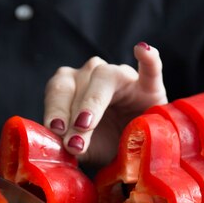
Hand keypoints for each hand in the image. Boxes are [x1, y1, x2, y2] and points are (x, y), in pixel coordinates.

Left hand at [43, 42, 166, 165]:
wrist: (137, 152)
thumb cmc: (105, 145)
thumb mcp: (81, 148)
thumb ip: (65, 144)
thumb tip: (52, 146)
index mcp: (73, 86)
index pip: (58, 88)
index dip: (54, 108)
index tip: (55, 130)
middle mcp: (95, 75)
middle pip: (78, 81)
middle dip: (72, 112)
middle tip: (72, 141)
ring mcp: (124, 77)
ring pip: (105, 76)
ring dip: (92, 101)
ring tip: (85, 124)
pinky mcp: (151, 86)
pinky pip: (151, 68)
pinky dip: (148, 58)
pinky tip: (142, 51)